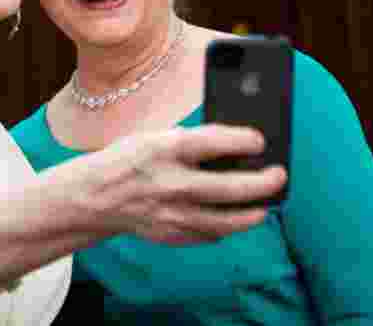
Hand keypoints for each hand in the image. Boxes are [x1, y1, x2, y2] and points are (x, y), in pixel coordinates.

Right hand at [72, 124, 287, 244]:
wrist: (94, 196)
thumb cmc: (128, 160)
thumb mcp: (154, 137)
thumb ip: (190, 141)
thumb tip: (234, 147)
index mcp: (164, 150)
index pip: (213, 143)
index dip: (243, 141)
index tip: (260, 141)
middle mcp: (169, 183)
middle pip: (228, 188)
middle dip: (261, 183)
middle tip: (278, 176)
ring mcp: (170, 214)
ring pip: (224, 221)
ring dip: (251, 214)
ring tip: (264, 207)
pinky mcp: (170, 234)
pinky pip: (208, 234)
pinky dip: (225, 227)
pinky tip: (235, 218)